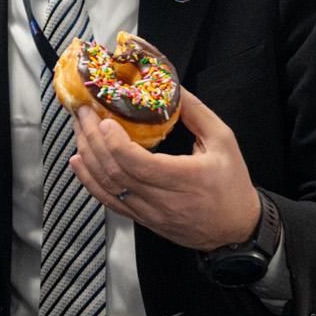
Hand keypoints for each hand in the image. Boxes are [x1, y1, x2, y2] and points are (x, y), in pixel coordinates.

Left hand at [68, 89, 260, 251]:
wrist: (236, 228)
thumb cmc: (232, 184)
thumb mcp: (223, 141)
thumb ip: (196, 113)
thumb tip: (171, 87)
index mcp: (187, 179)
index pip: (141, 165)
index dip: (116, 144)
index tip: (105, 121)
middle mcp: (165, 200)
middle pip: (117, 174)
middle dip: (93, 141)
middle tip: (84, 115)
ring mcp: (151, 213)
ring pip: (109, 188)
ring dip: (88, 157)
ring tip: (79, 131)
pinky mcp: (143, 220)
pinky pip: (110, 202)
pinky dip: (89, 181)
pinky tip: (78, 161)